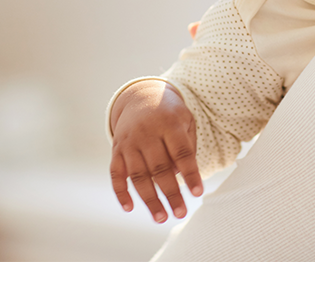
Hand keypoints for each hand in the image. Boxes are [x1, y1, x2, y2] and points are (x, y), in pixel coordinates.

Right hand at [109, 80, 203, 222]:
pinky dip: (121, 192)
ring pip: (138, 175)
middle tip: (181, 213)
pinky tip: (129, 208)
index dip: (190, 174)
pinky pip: (115, 174)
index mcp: (169, 124)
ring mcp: (129, 142)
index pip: (182, 153)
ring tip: (161, 218)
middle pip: (160, 168)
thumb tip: (182, 178)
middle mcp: (147, 133)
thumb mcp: (186, 121)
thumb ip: (188, 147)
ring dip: (149, 199)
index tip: (198, 193)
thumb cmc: (170, 115)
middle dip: (171, 193)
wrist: (141, 97)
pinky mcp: (116, 150)